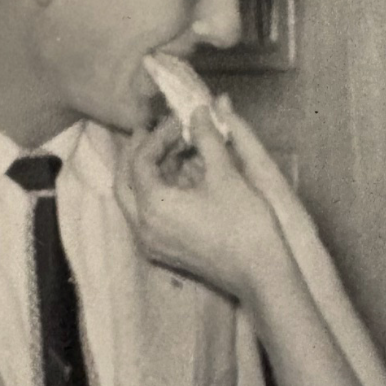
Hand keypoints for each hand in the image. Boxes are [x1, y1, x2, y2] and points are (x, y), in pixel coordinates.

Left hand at [117, 107, 282, 299]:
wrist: (261, 273)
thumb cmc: (245, 224)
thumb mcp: (226, 174)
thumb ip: (207, 138)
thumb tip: (199, 111)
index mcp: (153, 206)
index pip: (139, 161)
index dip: (157, 135)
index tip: (179, 121)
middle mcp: (144, 227)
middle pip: (124, 182)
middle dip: (138, 153)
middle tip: (155, 130)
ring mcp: (152, 243)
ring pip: (133, 200)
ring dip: (146, 172)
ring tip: (171, 150)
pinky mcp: (165, 251)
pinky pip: (146, 215)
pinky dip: (154, 192)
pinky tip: (177, 177)